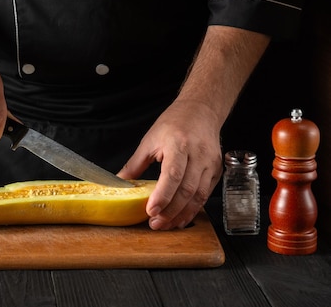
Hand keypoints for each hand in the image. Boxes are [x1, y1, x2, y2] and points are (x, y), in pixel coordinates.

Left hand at [118, 99, 222, 229]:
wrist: (201, 110)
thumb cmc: (174, 122)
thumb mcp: (150, 140)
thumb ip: (135, 164)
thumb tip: (119, 182)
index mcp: (178, 144)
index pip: (173, 174)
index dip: (163, 195)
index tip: (151, 211)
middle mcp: (198, 154)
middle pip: (187, 189)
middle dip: (170, 210)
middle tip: (155, 223)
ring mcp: (210, 163)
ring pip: (198, 196)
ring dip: (182, 214)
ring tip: (166, 225)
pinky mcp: (216, 171)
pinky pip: (205, 194)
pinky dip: (193, 209)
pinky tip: (180, 217)